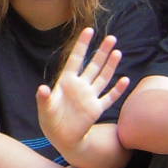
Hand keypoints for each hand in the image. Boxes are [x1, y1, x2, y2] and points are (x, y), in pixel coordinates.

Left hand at [35, 27, 126, 158]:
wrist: (61, 138)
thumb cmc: (50, 121)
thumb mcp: (45, 108)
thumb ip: (44, 98)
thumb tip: (42, 88)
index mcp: (66, 82)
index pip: (76, 59)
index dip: (82, 45)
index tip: (88, 30)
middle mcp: (80, 86)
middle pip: (93, 65)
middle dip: (102, 51)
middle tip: (111, 37)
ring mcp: (89, 96)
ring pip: (103, 77)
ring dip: (110, 66)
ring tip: (117, 52)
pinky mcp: (96, 109)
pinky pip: (109, 97)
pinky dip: (117, 90)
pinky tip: (125, 80)